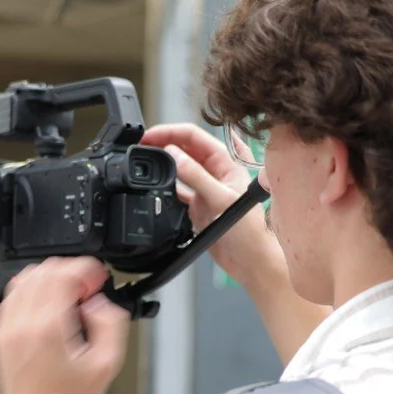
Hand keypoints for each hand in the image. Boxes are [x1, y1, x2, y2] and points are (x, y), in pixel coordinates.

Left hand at [0, 258, 131, 393]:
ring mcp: (7, 333)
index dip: (87, 269)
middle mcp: (23, 326)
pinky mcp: (0, 342)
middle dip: (70, 271)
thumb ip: (111, 323)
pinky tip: (45, 305)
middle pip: (44, 271)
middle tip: (86, 289)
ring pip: (23, 281)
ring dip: (49, 278)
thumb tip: (99, 304)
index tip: (97, 279)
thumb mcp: (107, 362)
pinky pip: (10, 300)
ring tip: (67, 295)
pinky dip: (30, 293)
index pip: (64, 273)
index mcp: (48, 328)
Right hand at [138, 122, 275, 284]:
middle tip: (142, 143)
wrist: (251, 261)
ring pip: (181, 168)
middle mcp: (216, 173)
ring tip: (145, 157)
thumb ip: (198, 177)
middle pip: (186, 148)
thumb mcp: (222, 199)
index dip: (172, 132)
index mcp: (227, 163)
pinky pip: (179, 191)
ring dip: (164, 161)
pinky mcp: (199, 206)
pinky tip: (155, 185)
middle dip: (165, 141)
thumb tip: (175, 154)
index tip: (151, 135)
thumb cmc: (250, 230)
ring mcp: (206, 189)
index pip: (196, 137)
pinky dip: (166, 186)